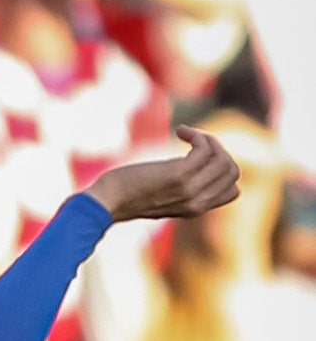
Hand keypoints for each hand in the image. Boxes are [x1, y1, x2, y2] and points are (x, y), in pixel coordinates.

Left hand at [82, 125, 241, 223]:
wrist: (106, 202)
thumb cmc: (127, 195)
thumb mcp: (163, 195)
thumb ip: (185, 187)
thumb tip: (200, 160)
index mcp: (196, 209)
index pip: (233, 190)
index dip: (223, 169)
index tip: (201, 157)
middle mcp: (197, 203)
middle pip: (232, 171)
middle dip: (218, 150)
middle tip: (194, 141)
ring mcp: (189, 190)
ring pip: (223, 159)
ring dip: (208, 139)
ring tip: (187, 134)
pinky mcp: (178, 175)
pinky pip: (205, 149)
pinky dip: (197, 135)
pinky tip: (181, 131)